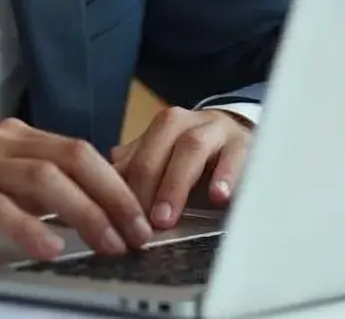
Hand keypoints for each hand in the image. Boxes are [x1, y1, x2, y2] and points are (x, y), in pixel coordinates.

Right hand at [0, 117, 152, 260]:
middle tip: (141, 232)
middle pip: (74, 158)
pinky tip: (50, 247)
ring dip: (86, 212)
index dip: (119, 182)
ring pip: (45, 179)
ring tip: (110, 242)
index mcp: (8, 139)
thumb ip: (21, 188)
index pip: (80, 152)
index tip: (144, 214)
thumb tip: (78, 209)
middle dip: (116, 195)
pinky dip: (30, 226)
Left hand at [110, 106, 252, 229]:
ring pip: (192, 147)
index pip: (137, 155)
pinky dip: (226, 177)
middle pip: (160, 147)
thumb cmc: (196, 156)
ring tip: (166, 217)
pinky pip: (236, 156)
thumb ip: (137, 172)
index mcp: (163, 126)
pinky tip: (219, 198)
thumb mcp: (166, 160)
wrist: (239, 135)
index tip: (117, 221)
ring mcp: (216, 130)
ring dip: (176, 184)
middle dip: (147, 185)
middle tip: (139, 222)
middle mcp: (187, 122)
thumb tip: (99, 194)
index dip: (124, 188)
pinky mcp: (245, 143)